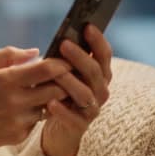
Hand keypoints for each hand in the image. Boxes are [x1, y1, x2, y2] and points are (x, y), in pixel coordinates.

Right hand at [0, 47, 71, 150]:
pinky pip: (37, 122)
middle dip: (62, 84)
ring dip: (48, 100)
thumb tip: (36, 52)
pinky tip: (23, 111)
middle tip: (62, 79)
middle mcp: (16, 101)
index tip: (67, 62)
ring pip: (49, 107)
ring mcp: (18, 120)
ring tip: (39, 94)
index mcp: (7, 80)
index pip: (47, 69)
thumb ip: (10, 55)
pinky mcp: (19, 136)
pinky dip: (34, 115)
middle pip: (57, 90)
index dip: (62, 64)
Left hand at [41, 24, 112, 155]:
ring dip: (70, 82)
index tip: (87, 26)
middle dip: (80, 57)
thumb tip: (63, 37)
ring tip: (56, 73)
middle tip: (64, 44)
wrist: (59, 129)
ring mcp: (92, 109)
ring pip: (85, 93)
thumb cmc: (60, 93)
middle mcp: (100, 90)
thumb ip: (66, 58)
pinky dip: (62, 110)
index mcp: (99, 74)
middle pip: (94, 71)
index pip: (104, 55)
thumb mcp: (64, 73)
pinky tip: (50, 102)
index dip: (97, 40)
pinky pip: (73, 118)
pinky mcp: (80, 126)